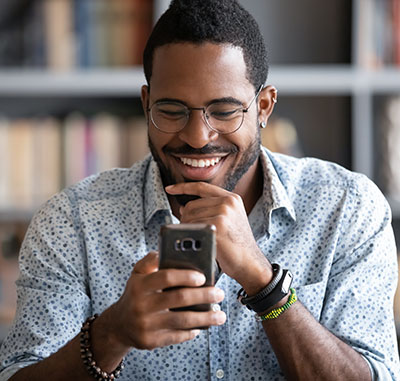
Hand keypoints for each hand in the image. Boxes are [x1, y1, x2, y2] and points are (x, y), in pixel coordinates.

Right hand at [106, 252, 225, 350]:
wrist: (119, 325)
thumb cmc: (136, 294)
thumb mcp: (137, 274)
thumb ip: (151, 261)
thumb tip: (166, 251)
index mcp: (140, 285)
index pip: (166, 277)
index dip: (186, 276)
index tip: (203, 277)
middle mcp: (141, 305)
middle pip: (179, 298)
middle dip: (204, 295)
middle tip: (220, 293)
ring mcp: (146, 325)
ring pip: (183, 320)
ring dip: (206, 318)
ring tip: (220, 315)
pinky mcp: (151, 342)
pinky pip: (177, 336)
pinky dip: (193, 331)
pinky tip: (202, 326)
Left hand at [166, 182, 272, 294]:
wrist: (250, 263)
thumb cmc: (237, 246)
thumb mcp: (228, 221)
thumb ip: (209, 210)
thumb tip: (183, 208)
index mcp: (231, 198)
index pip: (201, 187)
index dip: (183, 187)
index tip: (170, 188)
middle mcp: (228, 202)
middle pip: (191, 205)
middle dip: (185, 219)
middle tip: (191, 233)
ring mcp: (224, 213)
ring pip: (189, 217)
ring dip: (187, 230)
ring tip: (197, 240)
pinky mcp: (218, 225)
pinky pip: (192, 228)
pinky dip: (191, 236)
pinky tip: (199, 243)